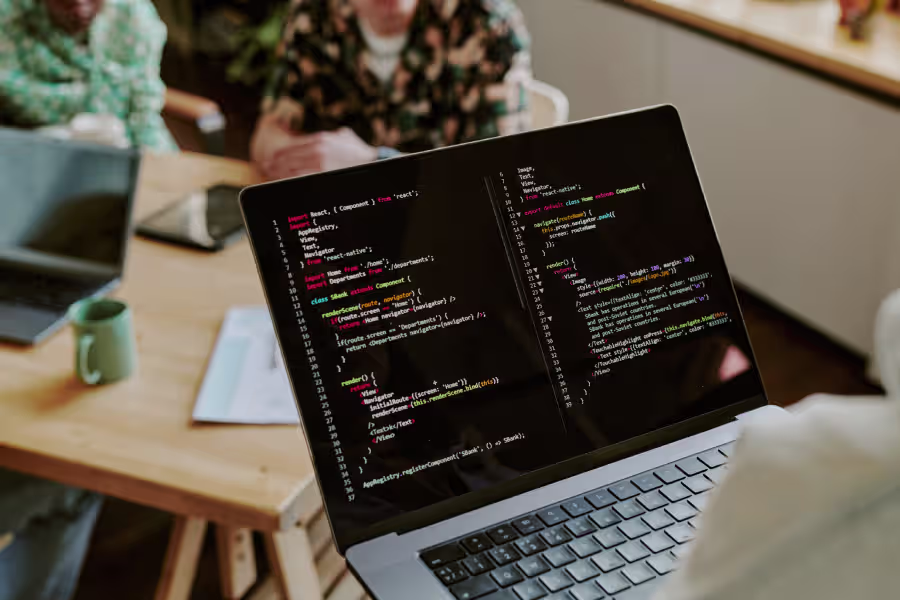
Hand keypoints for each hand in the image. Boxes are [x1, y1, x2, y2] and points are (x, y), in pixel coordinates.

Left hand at [260, 127, 378, 180]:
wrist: (372, 164)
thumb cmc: (361, 154)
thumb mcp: (347, 138)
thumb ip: (338, 135)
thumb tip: (339, 134)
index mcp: (321, 139)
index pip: (292, 146)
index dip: (280, 153)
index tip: (272, 157)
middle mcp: (317, 149)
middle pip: (288, 157)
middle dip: (275, 162)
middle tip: (266, 166)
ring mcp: (319, 163)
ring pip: (291, 168)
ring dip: (279, 172)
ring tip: (272, 174)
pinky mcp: (322, 175)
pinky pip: (299, 178)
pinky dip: (289, 179)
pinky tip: (284, 181)